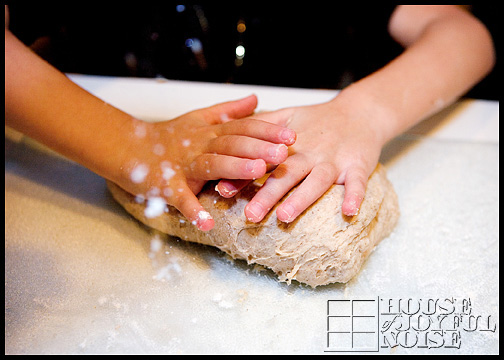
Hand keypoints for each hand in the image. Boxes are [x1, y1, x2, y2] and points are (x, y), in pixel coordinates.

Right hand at [116, 95, 295, 230]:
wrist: (128, 147)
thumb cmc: (168, 136)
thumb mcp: (199, 118)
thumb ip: (229, 111)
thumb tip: (256, 98)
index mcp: (210, 132)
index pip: (242, 128)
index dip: (266, 131)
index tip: (291, 136)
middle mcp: (199, 145)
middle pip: (231, 144)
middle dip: (257, 148)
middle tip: (282, 153)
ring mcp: (183, 165)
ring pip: (211, 165)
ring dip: (234, 169)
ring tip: (257, 172)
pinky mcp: (166, 185)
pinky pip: (180, 199)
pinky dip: (193, 211)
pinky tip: (208, 223)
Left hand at [216, 92, 386, 221]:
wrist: (360, 111)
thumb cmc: (319, 120)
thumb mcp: (288, 117)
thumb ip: (261, 128)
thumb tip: (229, 142)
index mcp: (290, 145)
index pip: (262, 160)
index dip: (242, 175)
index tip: (224, 191)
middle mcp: (310, 153)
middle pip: (286, 174)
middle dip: (267, 194)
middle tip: (250, 215)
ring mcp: (334, 160)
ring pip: (317, 180)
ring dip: (301, 198)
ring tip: (285, 215)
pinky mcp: (358, 165)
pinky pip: (358, 182)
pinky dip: (355, 196)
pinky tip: (348, 212)